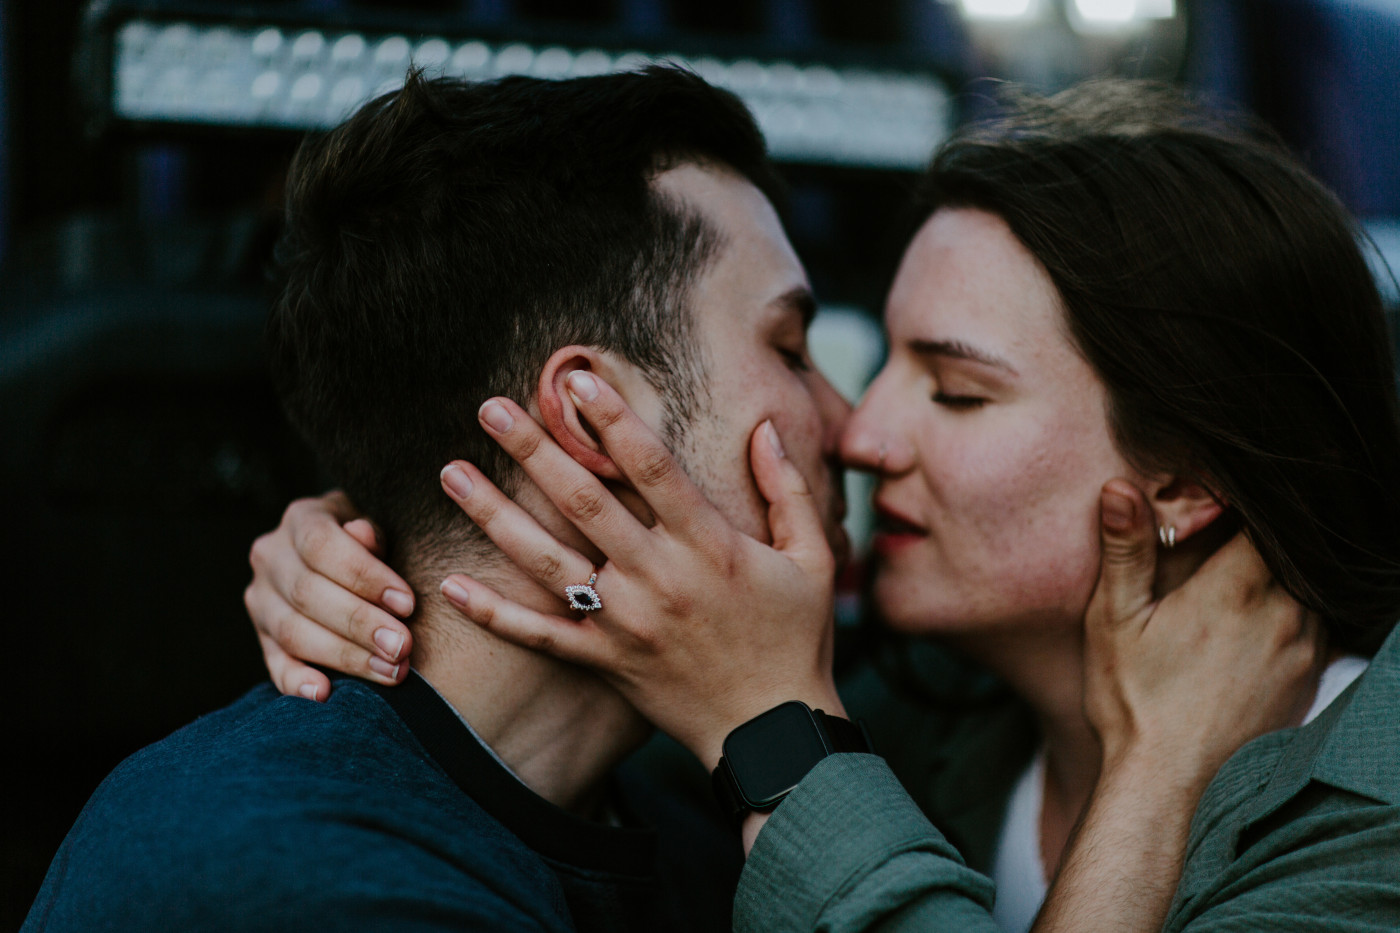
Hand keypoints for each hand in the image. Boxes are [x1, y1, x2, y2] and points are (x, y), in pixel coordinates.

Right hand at [245, 491, 414, 699]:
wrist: (348, 556)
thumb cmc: (374, 540)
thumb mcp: (379, 523)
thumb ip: (372, 533)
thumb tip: (363, 534)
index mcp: (301, 519)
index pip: (322, 546)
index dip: (364, 576)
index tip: (407, 604)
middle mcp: (270, 557)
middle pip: (307, 594)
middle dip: (360, 624)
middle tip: (403, 647)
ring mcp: (261, 600)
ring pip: (293, 633)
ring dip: (345, 657)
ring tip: (391, 671)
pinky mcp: (262, 638)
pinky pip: (275, 664)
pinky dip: (297, 682)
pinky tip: (325, 694)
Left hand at [437, 372, 841, 767]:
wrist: (773, 733)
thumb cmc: (797, 639)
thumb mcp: (814, 559)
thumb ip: (790, 491)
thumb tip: (766, 428)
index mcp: (709, 545)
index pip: (652, 467)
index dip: (612, 419)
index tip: (575, 379)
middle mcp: (659, 579)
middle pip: (585, 503)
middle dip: (535, 450)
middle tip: (490, 408)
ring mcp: (626, 623)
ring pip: (548, 561)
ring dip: (496, 515)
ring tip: (451, 472)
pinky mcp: (605, 662)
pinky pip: (540, 636)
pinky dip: (494, 612)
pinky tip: (450, 583)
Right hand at [1085, 480, 1322, 788]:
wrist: (1172, 787)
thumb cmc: (1134, 703)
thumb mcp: (1114, 621)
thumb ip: (1126, 550)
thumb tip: (1120, 489)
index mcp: (1234, 589)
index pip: (1264, 519)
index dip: (1241, 505)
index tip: (1215, 505)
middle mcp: (1284, 614)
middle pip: (1291, 551)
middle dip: (1260, 541)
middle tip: (1222, 544)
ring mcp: (1305, 651)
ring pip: (1309, 588)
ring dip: (1281, 578)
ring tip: (1236, 588)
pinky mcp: (1310, 681)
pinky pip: (1318, 627)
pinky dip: (1294, 614)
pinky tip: (1255, 625)